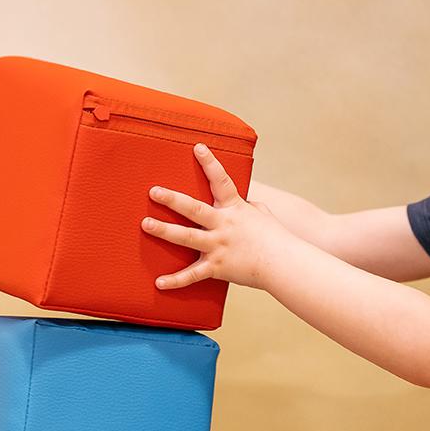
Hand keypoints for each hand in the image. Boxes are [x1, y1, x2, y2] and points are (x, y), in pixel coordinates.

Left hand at [141, 142, 289, 290]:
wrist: (284, 263)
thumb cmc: (275, 237)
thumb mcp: (261, 213)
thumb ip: (247, 206)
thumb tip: (243, 201)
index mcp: (235, 208)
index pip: (221, 181)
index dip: (210, 163)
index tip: (197, 147)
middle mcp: (224, 225)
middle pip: (194, 209)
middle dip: (172, 199)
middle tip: (154, 191)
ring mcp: (219, 246)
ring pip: (187, 238)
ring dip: (164, 230)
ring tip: (146, 223)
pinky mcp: (217, 267)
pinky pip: (193, 275)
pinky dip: (175, 281)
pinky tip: (158, 282)